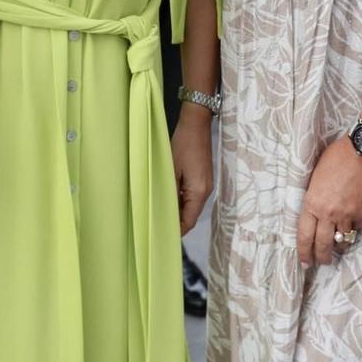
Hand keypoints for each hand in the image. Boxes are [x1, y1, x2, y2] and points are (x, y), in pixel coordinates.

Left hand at [170, 106, 214, 234]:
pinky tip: (168, 197)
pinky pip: (193, 196)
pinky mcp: (203, 178)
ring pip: (191, 206)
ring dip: (178, 210)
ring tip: (159, 212)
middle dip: (175, 222)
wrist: (197, 124)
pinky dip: (182, 200)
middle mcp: (206, 191)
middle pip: (191, 215)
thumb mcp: (171, 170)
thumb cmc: (183, 144)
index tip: (161, 237)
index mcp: (199, 192)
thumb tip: (164, 211)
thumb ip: (169, 192)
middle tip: (156, 226)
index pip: (189, 221)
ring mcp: (206, 185)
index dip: (176, 231)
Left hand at [296, 136, 361, 266]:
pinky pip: (356, 229)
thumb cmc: (337, 157)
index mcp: (312, 203)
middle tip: (321, 262)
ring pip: (342, 240)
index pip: (305, 235)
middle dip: (321, 257)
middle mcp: (329, 213)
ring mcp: (348, 215)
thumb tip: (313, 212)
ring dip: (339, 245)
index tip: (305, 261)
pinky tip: (351, 228)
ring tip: (337, 247)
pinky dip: (353, 231)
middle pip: (323, 244)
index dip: (304, 251)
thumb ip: (314, 197)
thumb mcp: (316, 177)